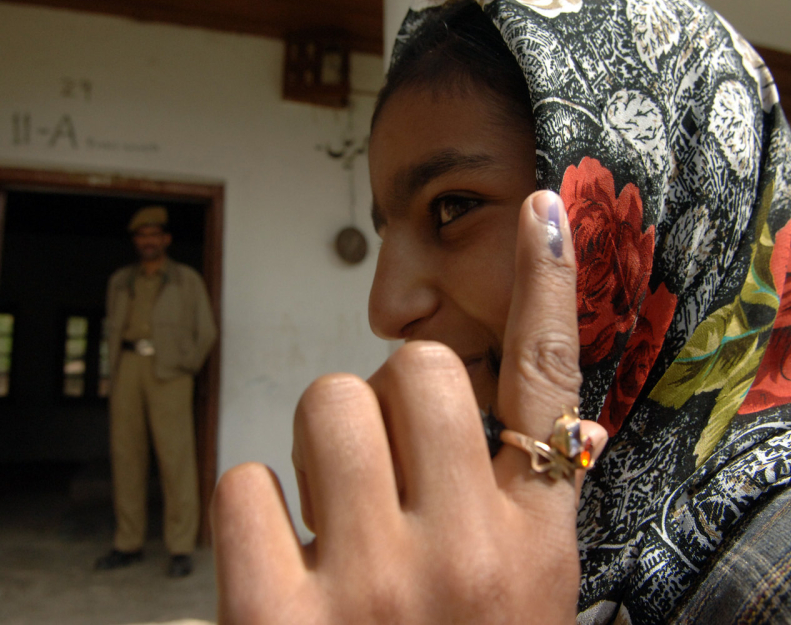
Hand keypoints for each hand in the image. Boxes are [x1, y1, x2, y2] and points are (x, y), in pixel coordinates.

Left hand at [212, 191, 608, 623]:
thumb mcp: (520, 596)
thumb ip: (516, 506)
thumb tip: (523, 418)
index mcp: (533, 544)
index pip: (546, 386)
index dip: (547, 285)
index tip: (538, 208)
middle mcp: (465, 554)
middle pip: (408, 367)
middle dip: (384, 399)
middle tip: (380, 469)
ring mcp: (370, 586)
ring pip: (322, 401)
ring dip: (318, 444)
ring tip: (332, 516)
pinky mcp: (275, 619)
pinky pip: (243, 479)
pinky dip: (253, 509)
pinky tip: (281, 564)